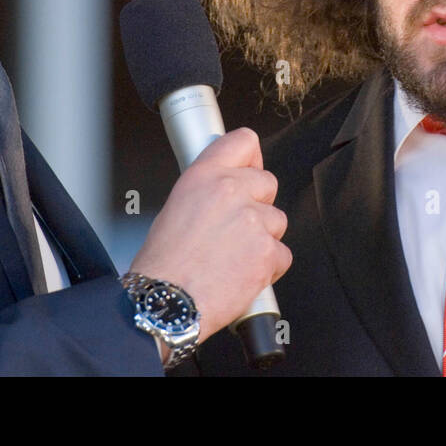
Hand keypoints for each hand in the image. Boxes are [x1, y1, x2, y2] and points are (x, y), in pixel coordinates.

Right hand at [128, 128, 290, 342]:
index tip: (249, 168)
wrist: (166, 304)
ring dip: (262, 238)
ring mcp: (253, 221)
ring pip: (277, 220)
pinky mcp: (268, 251)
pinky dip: (268, 267)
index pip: (244, 141)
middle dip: (257, 204)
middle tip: (235, 228)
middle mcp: (232, 191)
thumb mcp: (176, 207)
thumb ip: (209, 189)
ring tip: (232, 256)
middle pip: (268, 183)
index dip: (250, 158)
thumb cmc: (163, 265)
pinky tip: (241, 274)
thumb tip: (229, 185)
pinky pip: (282, 254)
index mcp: (205, 176)